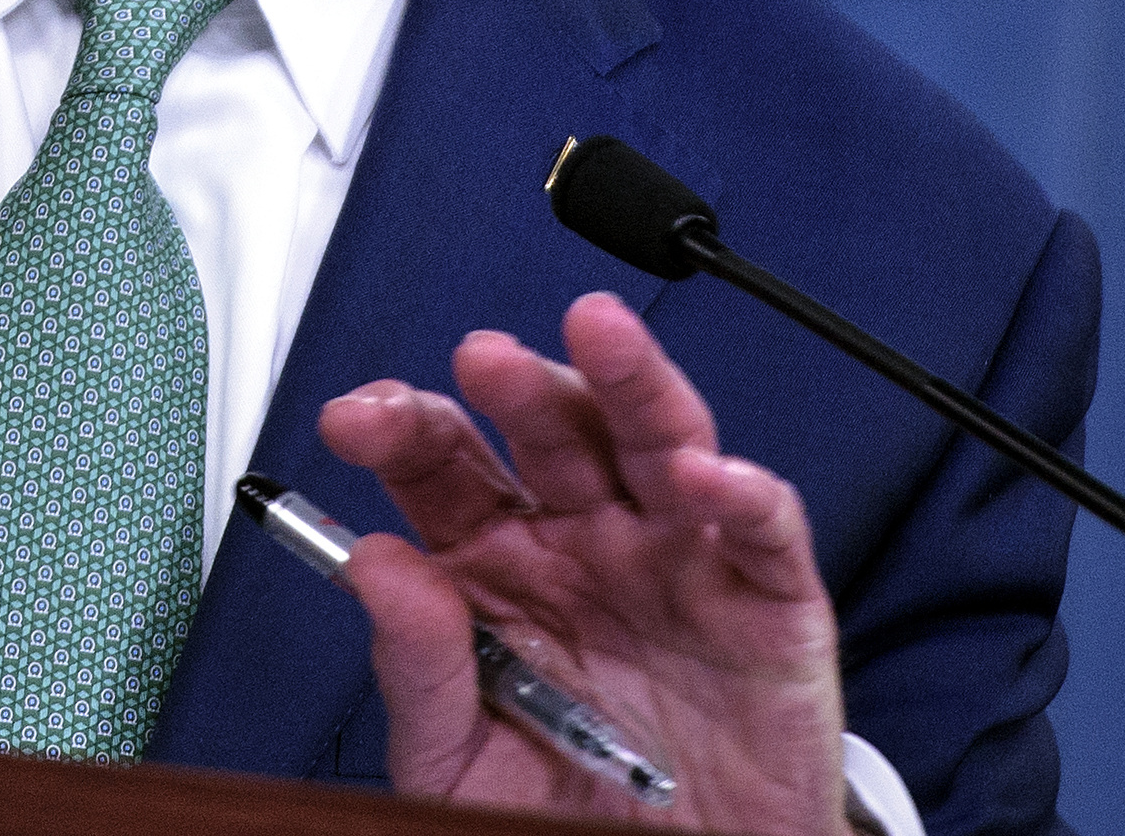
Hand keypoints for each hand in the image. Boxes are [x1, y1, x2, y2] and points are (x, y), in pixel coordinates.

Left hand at [319, 293, 845, 833]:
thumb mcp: (459, 758)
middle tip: (483, 361)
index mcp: (500, 565)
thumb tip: (373, 562)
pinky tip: (702, 475)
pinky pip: (763, 528)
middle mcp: (586, 542)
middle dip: (518, 383)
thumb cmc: (564, 811)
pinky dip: (742, 489)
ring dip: (630, 380)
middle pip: (551, 429)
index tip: (357, 420)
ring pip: (657, 438)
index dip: (403, 425)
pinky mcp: (768, 603)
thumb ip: (417, 668)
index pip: (444, 465)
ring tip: (598, 336)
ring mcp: (677, 560)